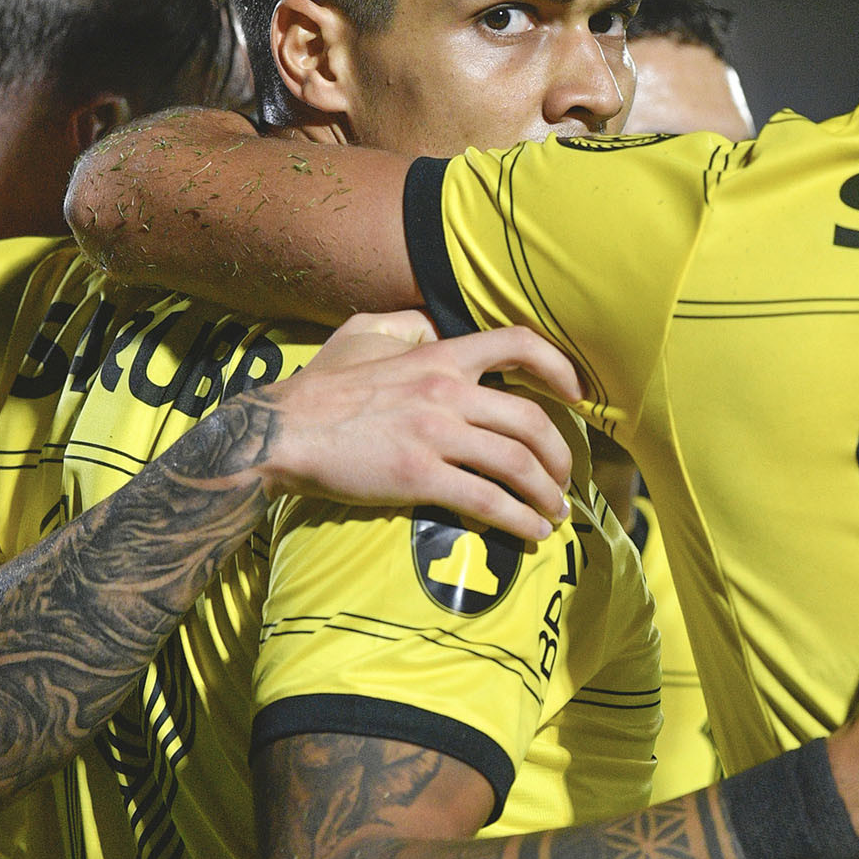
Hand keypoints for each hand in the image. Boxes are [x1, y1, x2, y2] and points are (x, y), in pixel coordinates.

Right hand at [257, 312, 581, 540]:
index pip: (517, 343)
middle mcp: (445, 391)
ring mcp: (434, 435)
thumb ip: (403, 327)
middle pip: (531, 420)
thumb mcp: (364, 336)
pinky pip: (486, 501)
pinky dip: (519, 520)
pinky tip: (530, 533)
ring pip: (517, 464)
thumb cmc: (321, 388)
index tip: (577, 394)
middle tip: (565, 479)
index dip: (558, 366)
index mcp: (438, 355)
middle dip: (560, 454)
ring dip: (547, 494)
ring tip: (554, 514)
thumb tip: (430, 325)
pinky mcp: (418, 477)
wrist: (281, 430)